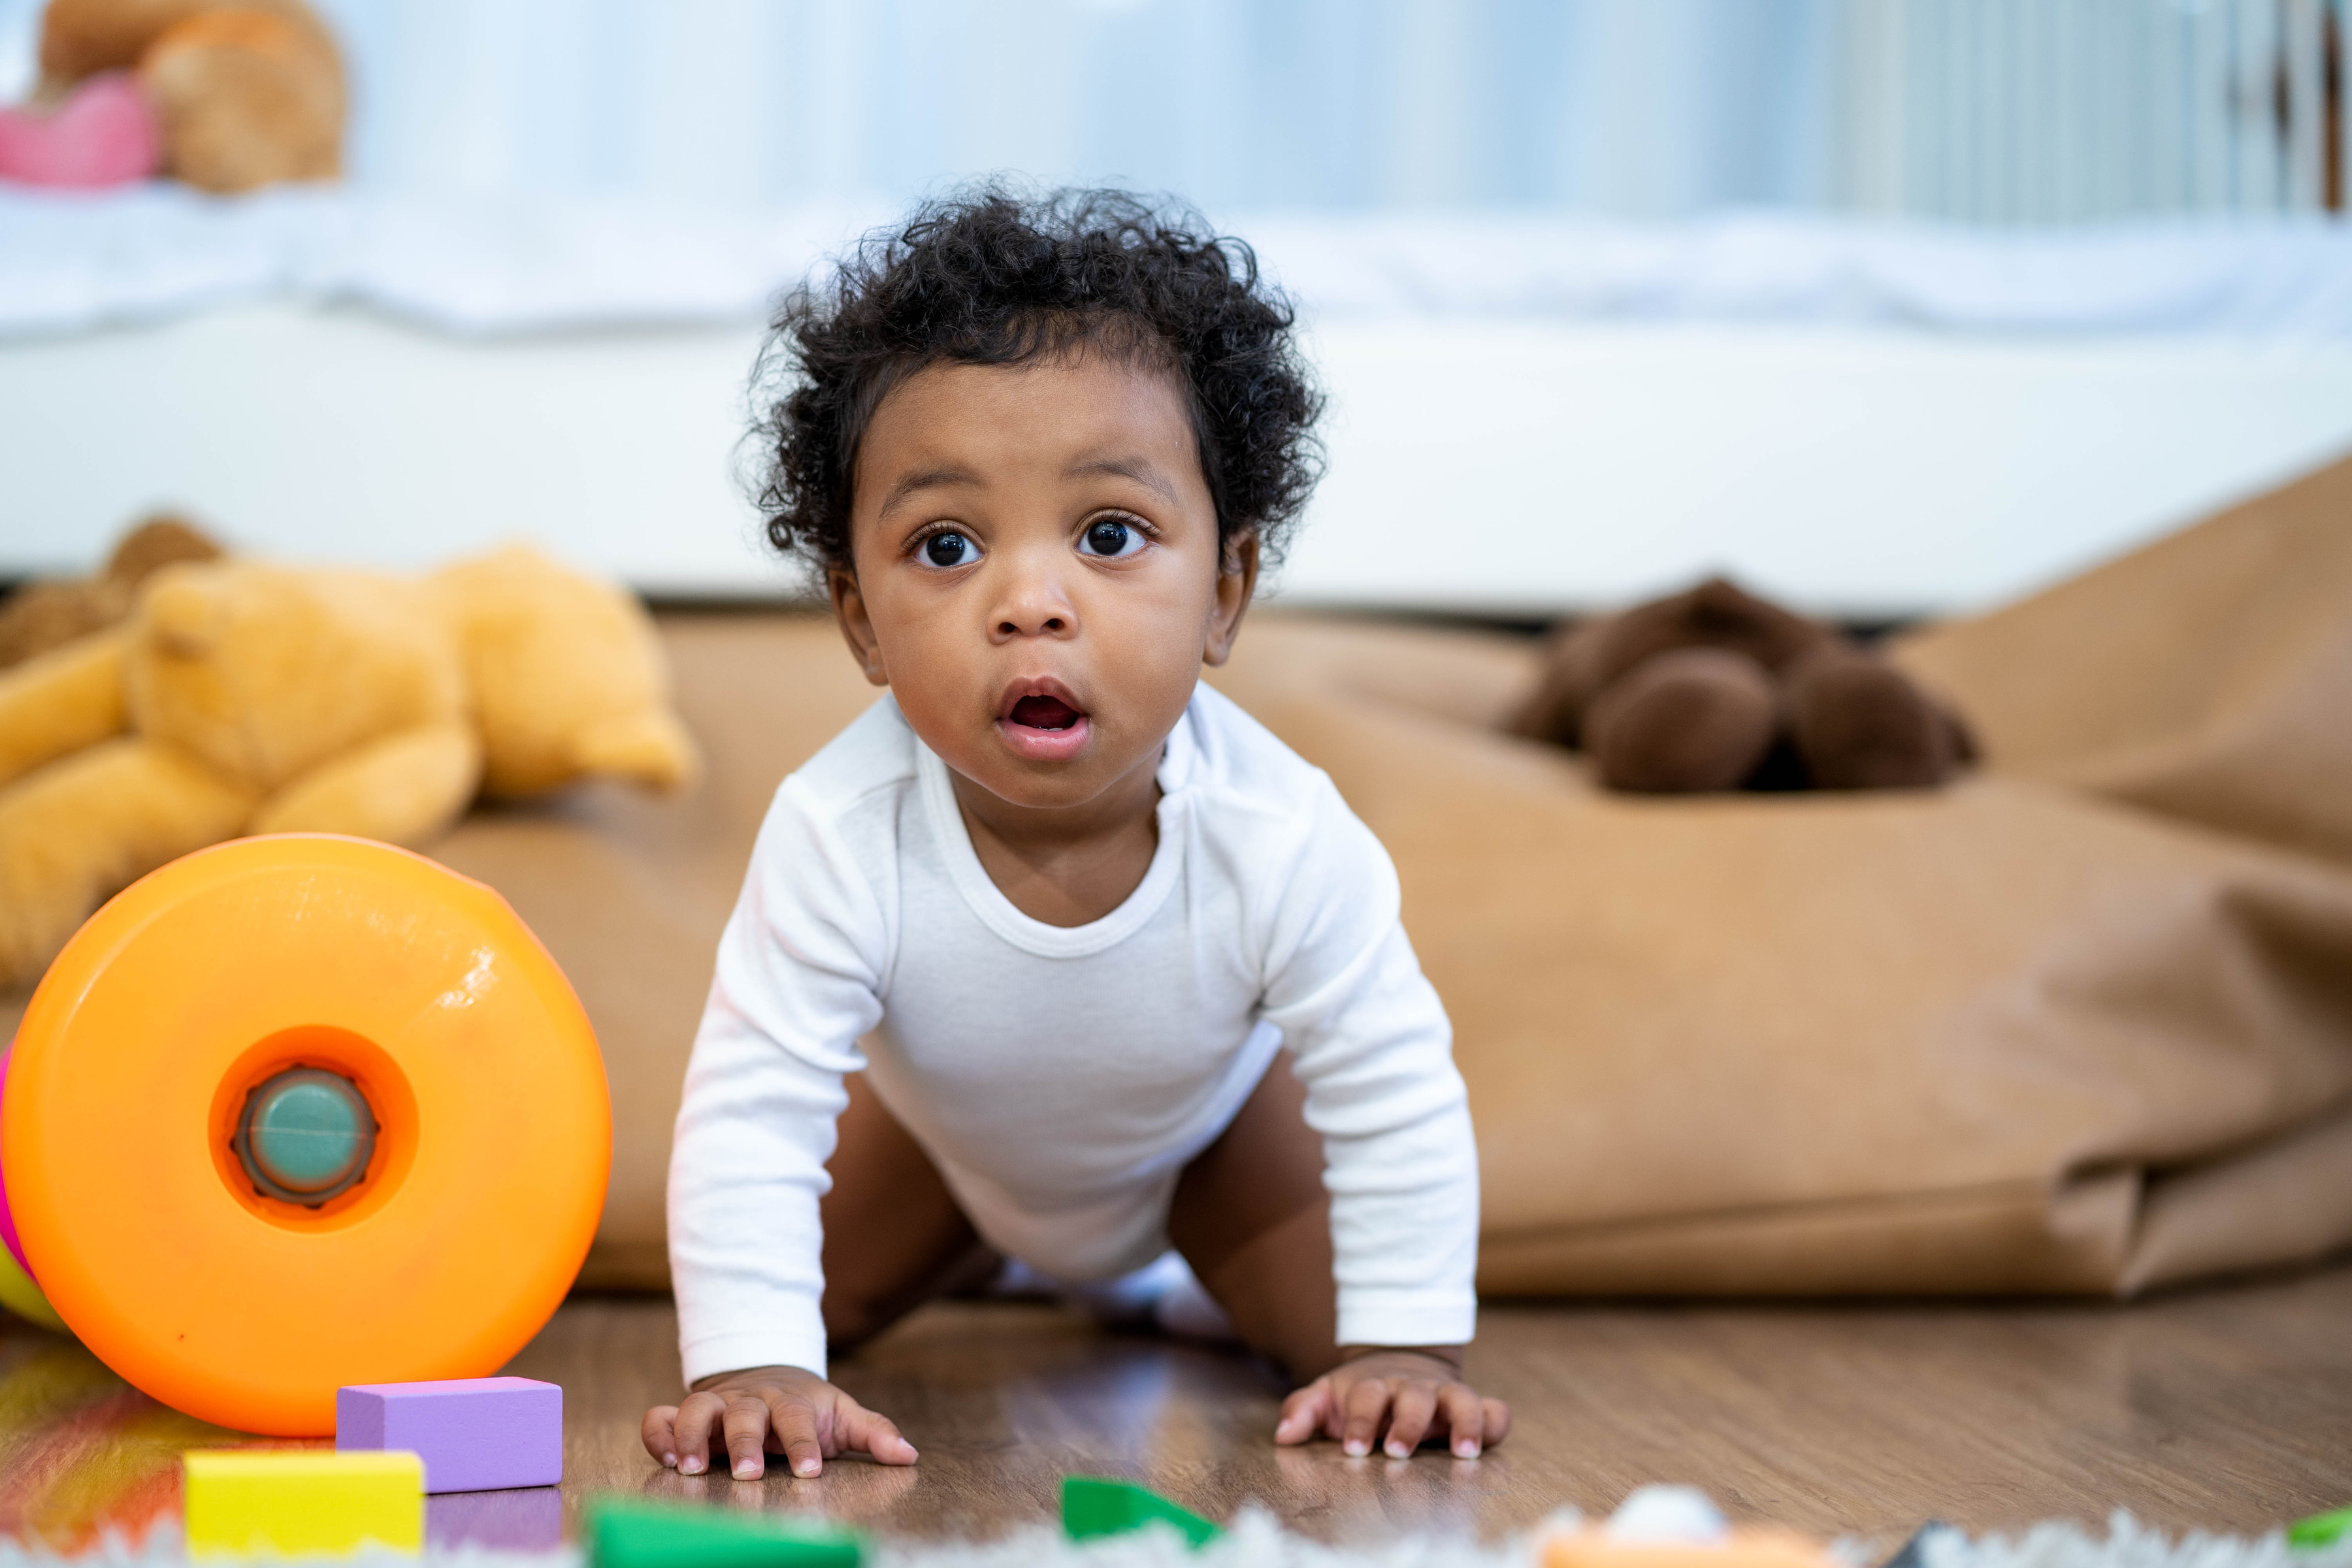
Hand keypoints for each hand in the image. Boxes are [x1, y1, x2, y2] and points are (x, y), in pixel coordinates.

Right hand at [642, 1364, 917, 1480]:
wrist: (767, 1375)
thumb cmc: (809, 1407)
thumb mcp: (843, 1415)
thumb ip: (874, 1433)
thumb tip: (908, 1454)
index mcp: (790, 1403)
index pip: (798, 1418)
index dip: (804, 1443)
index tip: (810, 1470)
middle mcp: (750, 1402)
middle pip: (745, 1414)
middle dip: (746, 1443)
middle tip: (749, 1473)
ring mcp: (715, 1407)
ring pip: (697, 1410)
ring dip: (693, 1436)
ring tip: (693, 1468)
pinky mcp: (685, 1417)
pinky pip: (661, 1418)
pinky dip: (658, 1433)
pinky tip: (665, 1458)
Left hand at [1274, 1346, 1509, 1459]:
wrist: (1400, 1361)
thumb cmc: (1360, 1394)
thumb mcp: (1326, 1396)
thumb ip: (1303, 1409)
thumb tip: (1283, 1435)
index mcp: (1375, 1387)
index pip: (1368, 1397)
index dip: (1361, 1421)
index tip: (1354, 1450)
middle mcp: (1412, 1388)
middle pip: (1415, 1397)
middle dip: (1408, 1424)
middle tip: (1398, 1451)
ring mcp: (1445, 1396)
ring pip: (1461, 1398)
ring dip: (1464, 1421)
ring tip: (1463, 1452)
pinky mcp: (1473, 1407)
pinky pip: (1495, 1410)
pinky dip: (1495, 1422)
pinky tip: (1488, 1442)